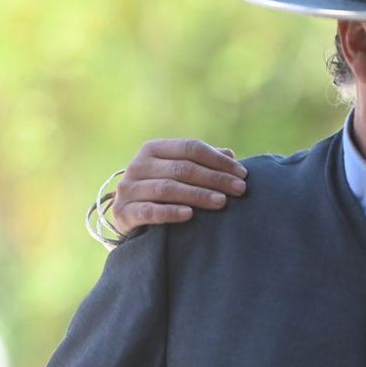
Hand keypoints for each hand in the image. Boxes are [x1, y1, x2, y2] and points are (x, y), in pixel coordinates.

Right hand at [113, 138, 247, 227]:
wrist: (127, 218)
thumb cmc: (158, 192)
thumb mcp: (176, 172)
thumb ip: (200, 162)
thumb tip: (230, 155)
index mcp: (153, 149)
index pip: (190, 148)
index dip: (218, 160)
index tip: (242, 174)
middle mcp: (138, 165)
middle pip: (182, 168)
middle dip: (215, 179)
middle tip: (239, 189)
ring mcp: (128, 188)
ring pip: (167, 189)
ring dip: (198, 195)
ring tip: (221, 202)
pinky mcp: (123, 212)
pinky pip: (149, 211)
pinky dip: (170, 212)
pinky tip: (189, 215)